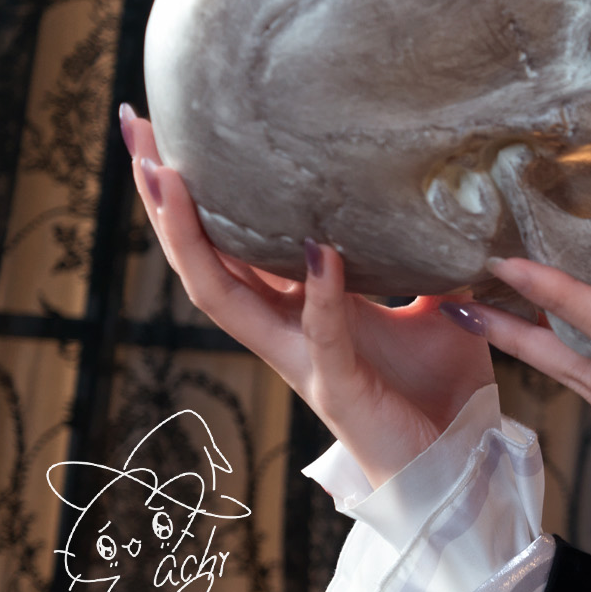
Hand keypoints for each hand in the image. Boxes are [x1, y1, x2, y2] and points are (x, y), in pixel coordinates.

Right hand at [118, 105, 492, 489]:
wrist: (457, 462)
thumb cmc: (435, 389)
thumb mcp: (428, 305)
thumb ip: (415, 259)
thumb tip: (431, 194)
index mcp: (294, 308)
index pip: (227, 241)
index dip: (189, 192)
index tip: (159, 128)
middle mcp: (282, 331)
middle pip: (198, 258)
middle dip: (159, 198)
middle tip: (133, 132)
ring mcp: (302, 362)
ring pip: (224, 297)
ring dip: (193, 237)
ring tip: (169, 177)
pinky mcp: (339, 390)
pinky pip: (323, 335)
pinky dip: (321, 293)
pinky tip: (318, 249)